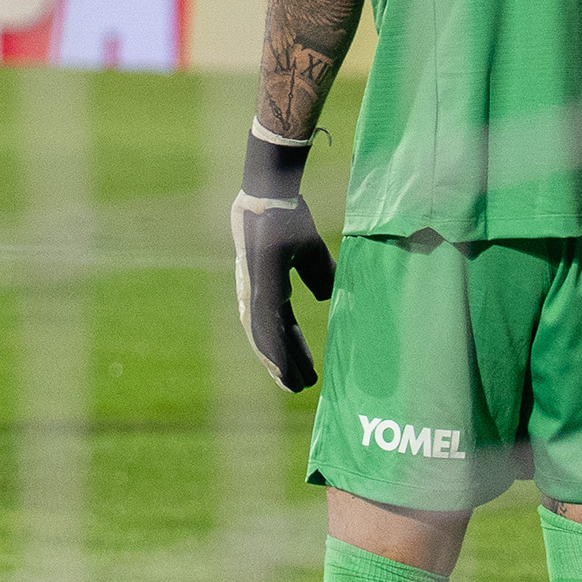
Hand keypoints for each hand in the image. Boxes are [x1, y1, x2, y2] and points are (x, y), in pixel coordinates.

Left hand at [231, 129, 332, 392]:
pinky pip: (262, 321)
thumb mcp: (310, 253)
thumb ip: (317, 275)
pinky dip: (270, 345)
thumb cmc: (289, 217)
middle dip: (284, 365)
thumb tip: (326, 295)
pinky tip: (278, 364)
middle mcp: (259, 293)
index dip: (294, 350)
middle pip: (270, 338)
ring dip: (277, 363)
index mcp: (272, 286)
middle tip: (299, 389)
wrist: (273, 192)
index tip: (307, 371)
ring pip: (264, 337)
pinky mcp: (256, 282)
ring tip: (292, 385)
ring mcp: (255, 288)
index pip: (284, 327)